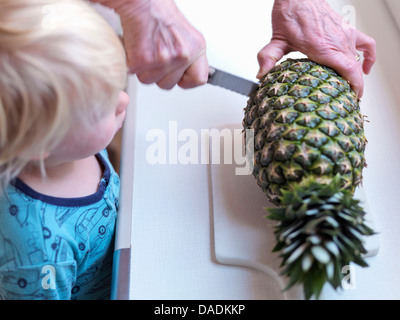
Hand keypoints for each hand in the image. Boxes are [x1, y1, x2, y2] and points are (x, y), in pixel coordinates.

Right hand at [113, 0, 208, 89]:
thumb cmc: (160, 12)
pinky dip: (132, 63)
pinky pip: (136, 74)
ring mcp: (163, 60)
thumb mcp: (186, 35)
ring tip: (146, 49)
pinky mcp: (143, 61)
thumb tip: (187, 74)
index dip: (186, 80)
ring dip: (144, 69)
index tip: (179, 76)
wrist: (142, 1)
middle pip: (168, 84)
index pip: (199, 79)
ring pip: (150, 80)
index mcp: (196, 48)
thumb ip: (189, 56)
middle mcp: (183, 55)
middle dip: (159, 74)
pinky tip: (137, 49)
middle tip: (156, 54)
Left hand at [257, 0, 375, 97]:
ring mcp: (345, 35)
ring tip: (349, 89)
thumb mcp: (277, 39)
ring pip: (358, 60)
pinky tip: (366, 67)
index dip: (354, 86)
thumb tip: (262, 74)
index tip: (352, 98)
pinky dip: (369, 56)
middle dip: (352, 87)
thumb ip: (268, 57)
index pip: (349, 70)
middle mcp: (337, 41)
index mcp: (323, 47)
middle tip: (345, 100)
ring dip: (356, 75)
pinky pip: (367, 43)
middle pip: (354, 69)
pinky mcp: (347, 29)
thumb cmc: (290, 14)